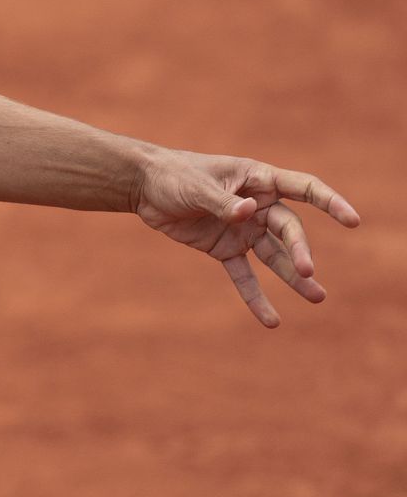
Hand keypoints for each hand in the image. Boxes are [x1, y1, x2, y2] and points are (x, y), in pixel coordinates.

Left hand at [131, 149, 360, 327]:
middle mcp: (258, 205)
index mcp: (257, 179)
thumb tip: (248, 214)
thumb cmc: (173, 176)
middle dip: (300, 250)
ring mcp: (243, 228)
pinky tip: (271, 321)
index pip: (304, 188)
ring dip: (293, 277)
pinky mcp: (225, 248)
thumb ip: (223, 203)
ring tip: (317, 297)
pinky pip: (245, 275)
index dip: (330, 202)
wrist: (144, 187)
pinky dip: (255, 297)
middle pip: (289, 229)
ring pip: (275, 256)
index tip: (352, 221)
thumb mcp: (196, 187)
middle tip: (308, 272)